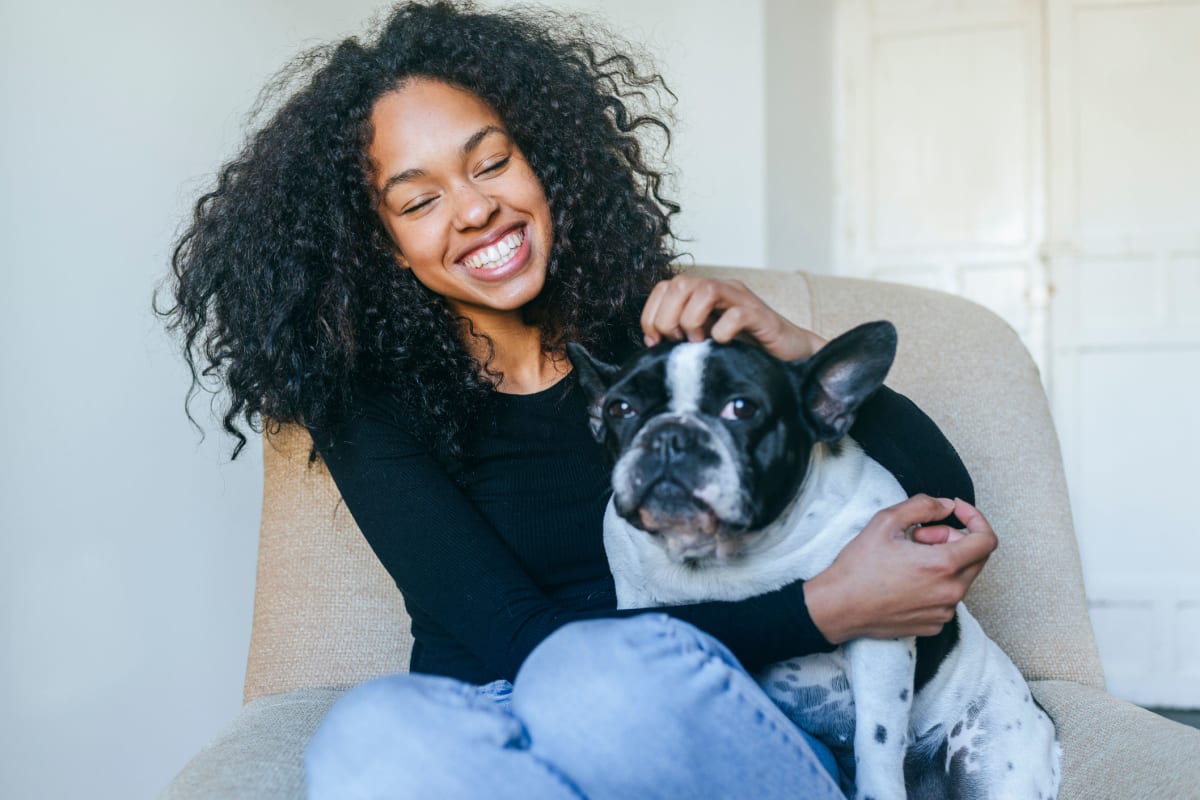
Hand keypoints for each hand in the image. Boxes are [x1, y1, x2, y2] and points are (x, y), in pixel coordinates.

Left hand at [640, 275, 825, 360]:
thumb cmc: (746, 349)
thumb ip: (682, 336)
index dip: (651, 313)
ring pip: (706, 290)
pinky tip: (722, 343)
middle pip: (681, 283)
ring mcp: (742, 300)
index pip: (665, 287)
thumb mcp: (706, 341)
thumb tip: (652, 342)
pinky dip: (723, 330)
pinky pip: (737, 313)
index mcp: (703, 294)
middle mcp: (721, 290)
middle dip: (668, 316)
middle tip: (677, 341)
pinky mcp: (761, 316)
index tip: (654, 341)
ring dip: (692, 319)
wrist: (790, 356)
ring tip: (698, 341)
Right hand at [803, 495, 996, 644]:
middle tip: (920, 535)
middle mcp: (950, 592)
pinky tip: (907, 579)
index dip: (975, 518)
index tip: (957, 511)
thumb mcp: (885, 521)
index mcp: (943, 565)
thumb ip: (923, 506)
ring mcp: (943, 612)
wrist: (838, 607)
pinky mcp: (934, 625)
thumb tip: (947, 506)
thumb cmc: (858, 567)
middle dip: (954, 538)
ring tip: (909, 558)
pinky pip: (947, 597)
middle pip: (976, 557)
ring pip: (961, 577)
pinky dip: (936, 583)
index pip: (987, 540)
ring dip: (944, 561)